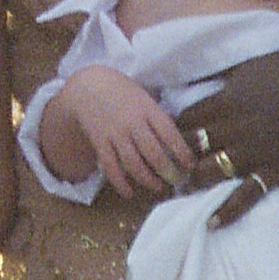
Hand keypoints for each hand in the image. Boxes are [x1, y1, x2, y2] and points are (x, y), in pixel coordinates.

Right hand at [60, 66, 193, 201]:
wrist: (88, 86)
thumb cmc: (122, 93)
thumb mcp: (144, 97)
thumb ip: (157, 118)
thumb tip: (176, 143)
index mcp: (147, 108)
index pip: (169, 133)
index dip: (182, 152)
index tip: (190, 164)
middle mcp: (132, 122)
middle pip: (154, 153)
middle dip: (168, 171)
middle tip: (176, 180)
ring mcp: (115, 133)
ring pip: (134, 164)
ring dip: (148, 180)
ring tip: (158, 186)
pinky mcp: (100, 142)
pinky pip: (111, 168)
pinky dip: (120, 184)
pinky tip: (129, 193)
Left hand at [175, 45, 278, 223]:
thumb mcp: (248, 67)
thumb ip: (221, 79)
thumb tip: (197, 78)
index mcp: (226, 101)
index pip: (185, 121)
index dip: (173, 131)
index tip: (168, 139)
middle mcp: (235, 128)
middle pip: (191, 149)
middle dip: (176, 158)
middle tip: (169, 168)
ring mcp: (255, 151)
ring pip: (210, 172)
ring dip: (193, 182)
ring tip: (184, 189)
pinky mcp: (276, 169)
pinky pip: (246, 195)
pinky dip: (226, 211)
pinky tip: (210, 223)